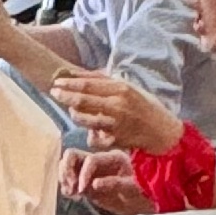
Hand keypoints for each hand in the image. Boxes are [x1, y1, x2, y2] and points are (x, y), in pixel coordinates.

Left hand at [52, 69, 180, 155]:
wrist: (162, 131)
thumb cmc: (144, 106)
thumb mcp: (128, 87)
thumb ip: (105, 81)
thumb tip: (79, 74)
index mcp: (121, 89)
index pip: (89, 84)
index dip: (69, 83)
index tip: (56, 81)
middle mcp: (118, 105)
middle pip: (83, 100)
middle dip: (64, 96)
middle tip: (53, 92)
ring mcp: (116, 124)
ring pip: (84, 119)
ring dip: (75, 114)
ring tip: (72, 110)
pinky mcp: (115, 140)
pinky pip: (94, 138)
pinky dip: (90, 135)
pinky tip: (92, 131)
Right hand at [64, 146, 149, 214]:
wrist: (140, 203)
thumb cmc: (141, 193)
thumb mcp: (132, 189)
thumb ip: (115, 184)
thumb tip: (95, 183)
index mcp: (113, 158)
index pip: (91, 159)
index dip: (84, 174)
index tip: (83, 190)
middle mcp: (99, 160)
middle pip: (72, 155)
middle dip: (67, 170)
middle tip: (71, 187)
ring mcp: (90, 170)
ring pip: (67, 164)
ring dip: (64, 178)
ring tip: (70, 193)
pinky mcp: (84, 181)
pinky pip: (68, 178)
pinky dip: (65, 185)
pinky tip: (71, 195)